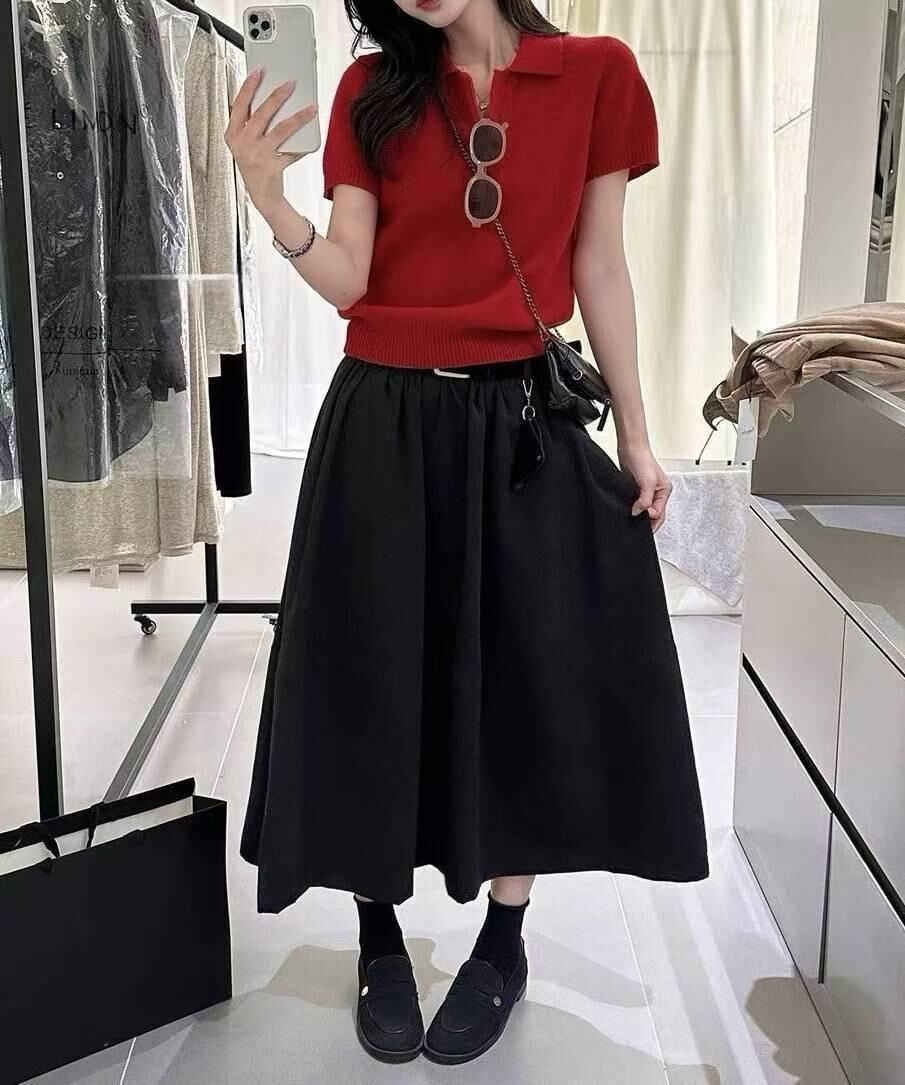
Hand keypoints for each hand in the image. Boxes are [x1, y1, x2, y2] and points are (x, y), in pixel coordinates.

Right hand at [224, 68, 317, 215]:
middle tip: (291, 83)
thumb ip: (252, 124)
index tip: (259, 71)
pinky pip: (291, 151)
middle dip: (277, 95)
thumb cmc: (255, 166)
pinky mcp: (272, 166)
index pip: (239, 105)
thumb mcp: (245, 143)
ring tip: (310, 107)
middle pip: (261, 113)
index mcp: (233, 135)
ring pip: (280, 129)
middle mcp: (243, 144)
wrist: (262, 196)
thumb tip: (272, 99)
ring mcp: (257, 155)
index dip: (248, 86)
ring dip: (298, 117)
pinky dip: (302, 145)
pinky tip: (310, 137)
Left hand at [618, 442, 671, 531]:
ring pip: (645, 510)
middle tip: (637, 528)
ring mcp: (646, 492)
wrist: (630, 449)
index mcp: (664, 491)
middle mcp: (657, 493)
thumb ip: (645, 501)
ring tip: (632, 519)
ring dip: (639, 515)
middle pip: (654, 514)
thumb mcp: (647, 483)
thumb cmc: (642, 460)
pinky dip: (633, 508)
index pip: (659, 513)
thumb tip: (638, 513)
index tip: (638, 513)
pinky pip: (636, 504)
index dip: (649, 517)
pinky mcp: (636, 489)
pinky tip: (628, 510)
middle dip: (647, 522)